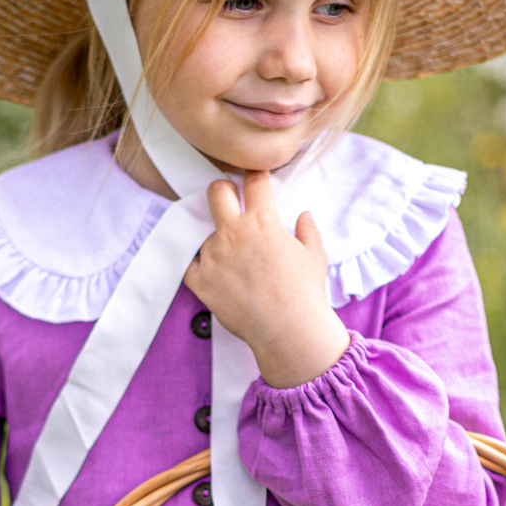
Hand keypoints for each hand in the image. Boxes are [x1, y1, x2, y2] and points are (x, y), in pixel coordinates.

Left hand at [182, 168, 352, 387]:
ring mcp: (213, 255)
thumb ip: (307, 232)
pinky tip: (213, 272)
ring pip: (206, 234)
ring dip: (217, 241)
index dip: (256, 176)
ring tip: (233, 262)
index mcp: (262, 221)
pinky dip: (200, 266)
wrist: (288, 329)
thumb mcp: (315, 256)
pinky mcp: (200, 281)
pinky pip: (190, 264)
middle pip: (217, 192)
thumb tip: (304, 217)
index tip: (255, 177)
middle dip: (223, 190)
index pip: (255, 183)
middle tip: (228, 199)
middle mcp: (233, 233)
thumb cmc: (305, 293)